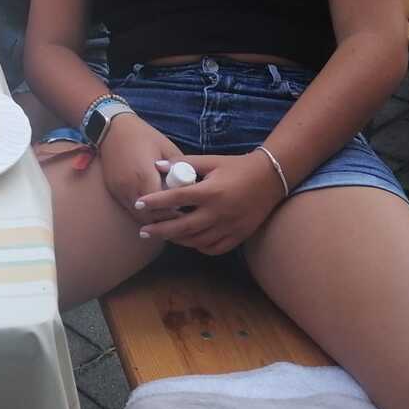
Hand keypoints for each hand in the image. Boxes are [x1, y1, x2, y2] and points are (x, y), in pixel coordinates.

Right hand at [99, 114, 181, 216]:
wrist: (112, 129)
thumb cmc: (143, 136)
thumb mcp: (167, 147)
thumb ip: (179, 167)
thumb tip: (192, 184)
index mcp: (144, 175)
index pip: (161, 206)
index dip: (174, 212)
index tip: (186, 213)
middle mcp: (129, 187)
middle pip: (149, 216)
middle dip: (164, 219)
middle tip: (179, 218)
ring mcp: (119, 191)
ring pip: (138, 217)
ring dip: (152, 218)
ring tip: (167, 215)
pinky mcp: (113, 191)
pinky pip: (129, 209)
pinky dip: (142, 213)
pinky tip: (153, 208)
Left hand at [134, 151, 286, 254]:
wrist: (270, 178)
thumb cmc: (237, 166)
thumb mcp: (211, 161)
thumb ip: (184, 162)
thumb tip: (158, 166)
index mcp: (210, 191)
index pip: (176, 199)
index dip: (155, 202)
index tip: (138, 204)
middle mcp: (218, 212)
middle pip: (182, 227)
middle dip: (160, 230)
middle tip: (143, 231)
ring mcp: (229, 226)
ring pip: (196, 240)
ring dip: (177, 240)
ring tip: (163, 235)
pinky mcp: (238, 235)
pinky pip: (214, 247)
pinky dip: (199, 246)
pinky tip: (189, 241)